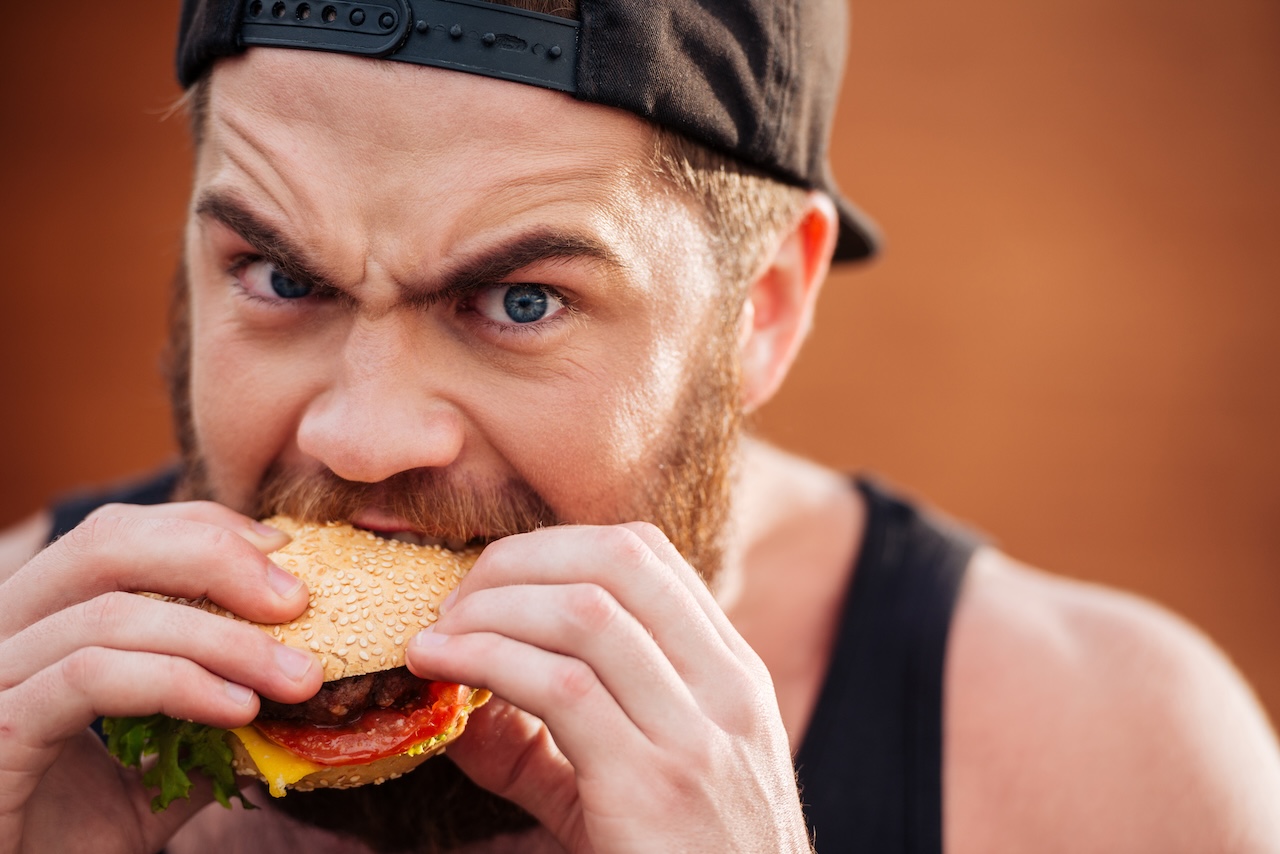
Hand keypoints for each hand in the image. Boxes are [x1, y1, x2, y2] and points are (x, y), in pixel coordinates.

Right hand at [0, 502, 322, 853]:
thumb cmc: (60, 846)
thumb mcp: (149, 781)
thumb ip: (205, 734)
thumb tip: (290, 701)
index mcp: (36, 630)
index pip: (117, 535)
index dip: (204, 529)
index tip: (284, 556)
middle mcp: (2, 639)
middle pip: (105, 543)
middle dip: (216, 558)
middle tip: (298, 600)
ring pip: (110, 615)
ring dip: (223, 639)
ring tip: (296, 676)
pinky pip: (90, 679)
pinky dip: (178, 682)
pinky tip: (239, 710)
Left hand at [407, 523, 811, 853]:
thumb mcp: (634, 784)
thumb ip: (547, 739)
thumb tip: (451, 694)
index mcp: (732, 673)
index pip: (646, 555)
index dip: (553, 546)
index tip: (491, 581)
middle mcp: (726, 688)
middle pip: (616, 559)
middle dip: (517, 561)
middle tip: (454, 602)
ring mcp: (696, 736)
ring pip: (584, 613)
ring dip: (490, 608)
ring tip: (436, 636)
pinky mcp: (653, 787)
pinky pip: (561, 688)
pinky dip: (487, 660)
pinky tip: (442, 667)